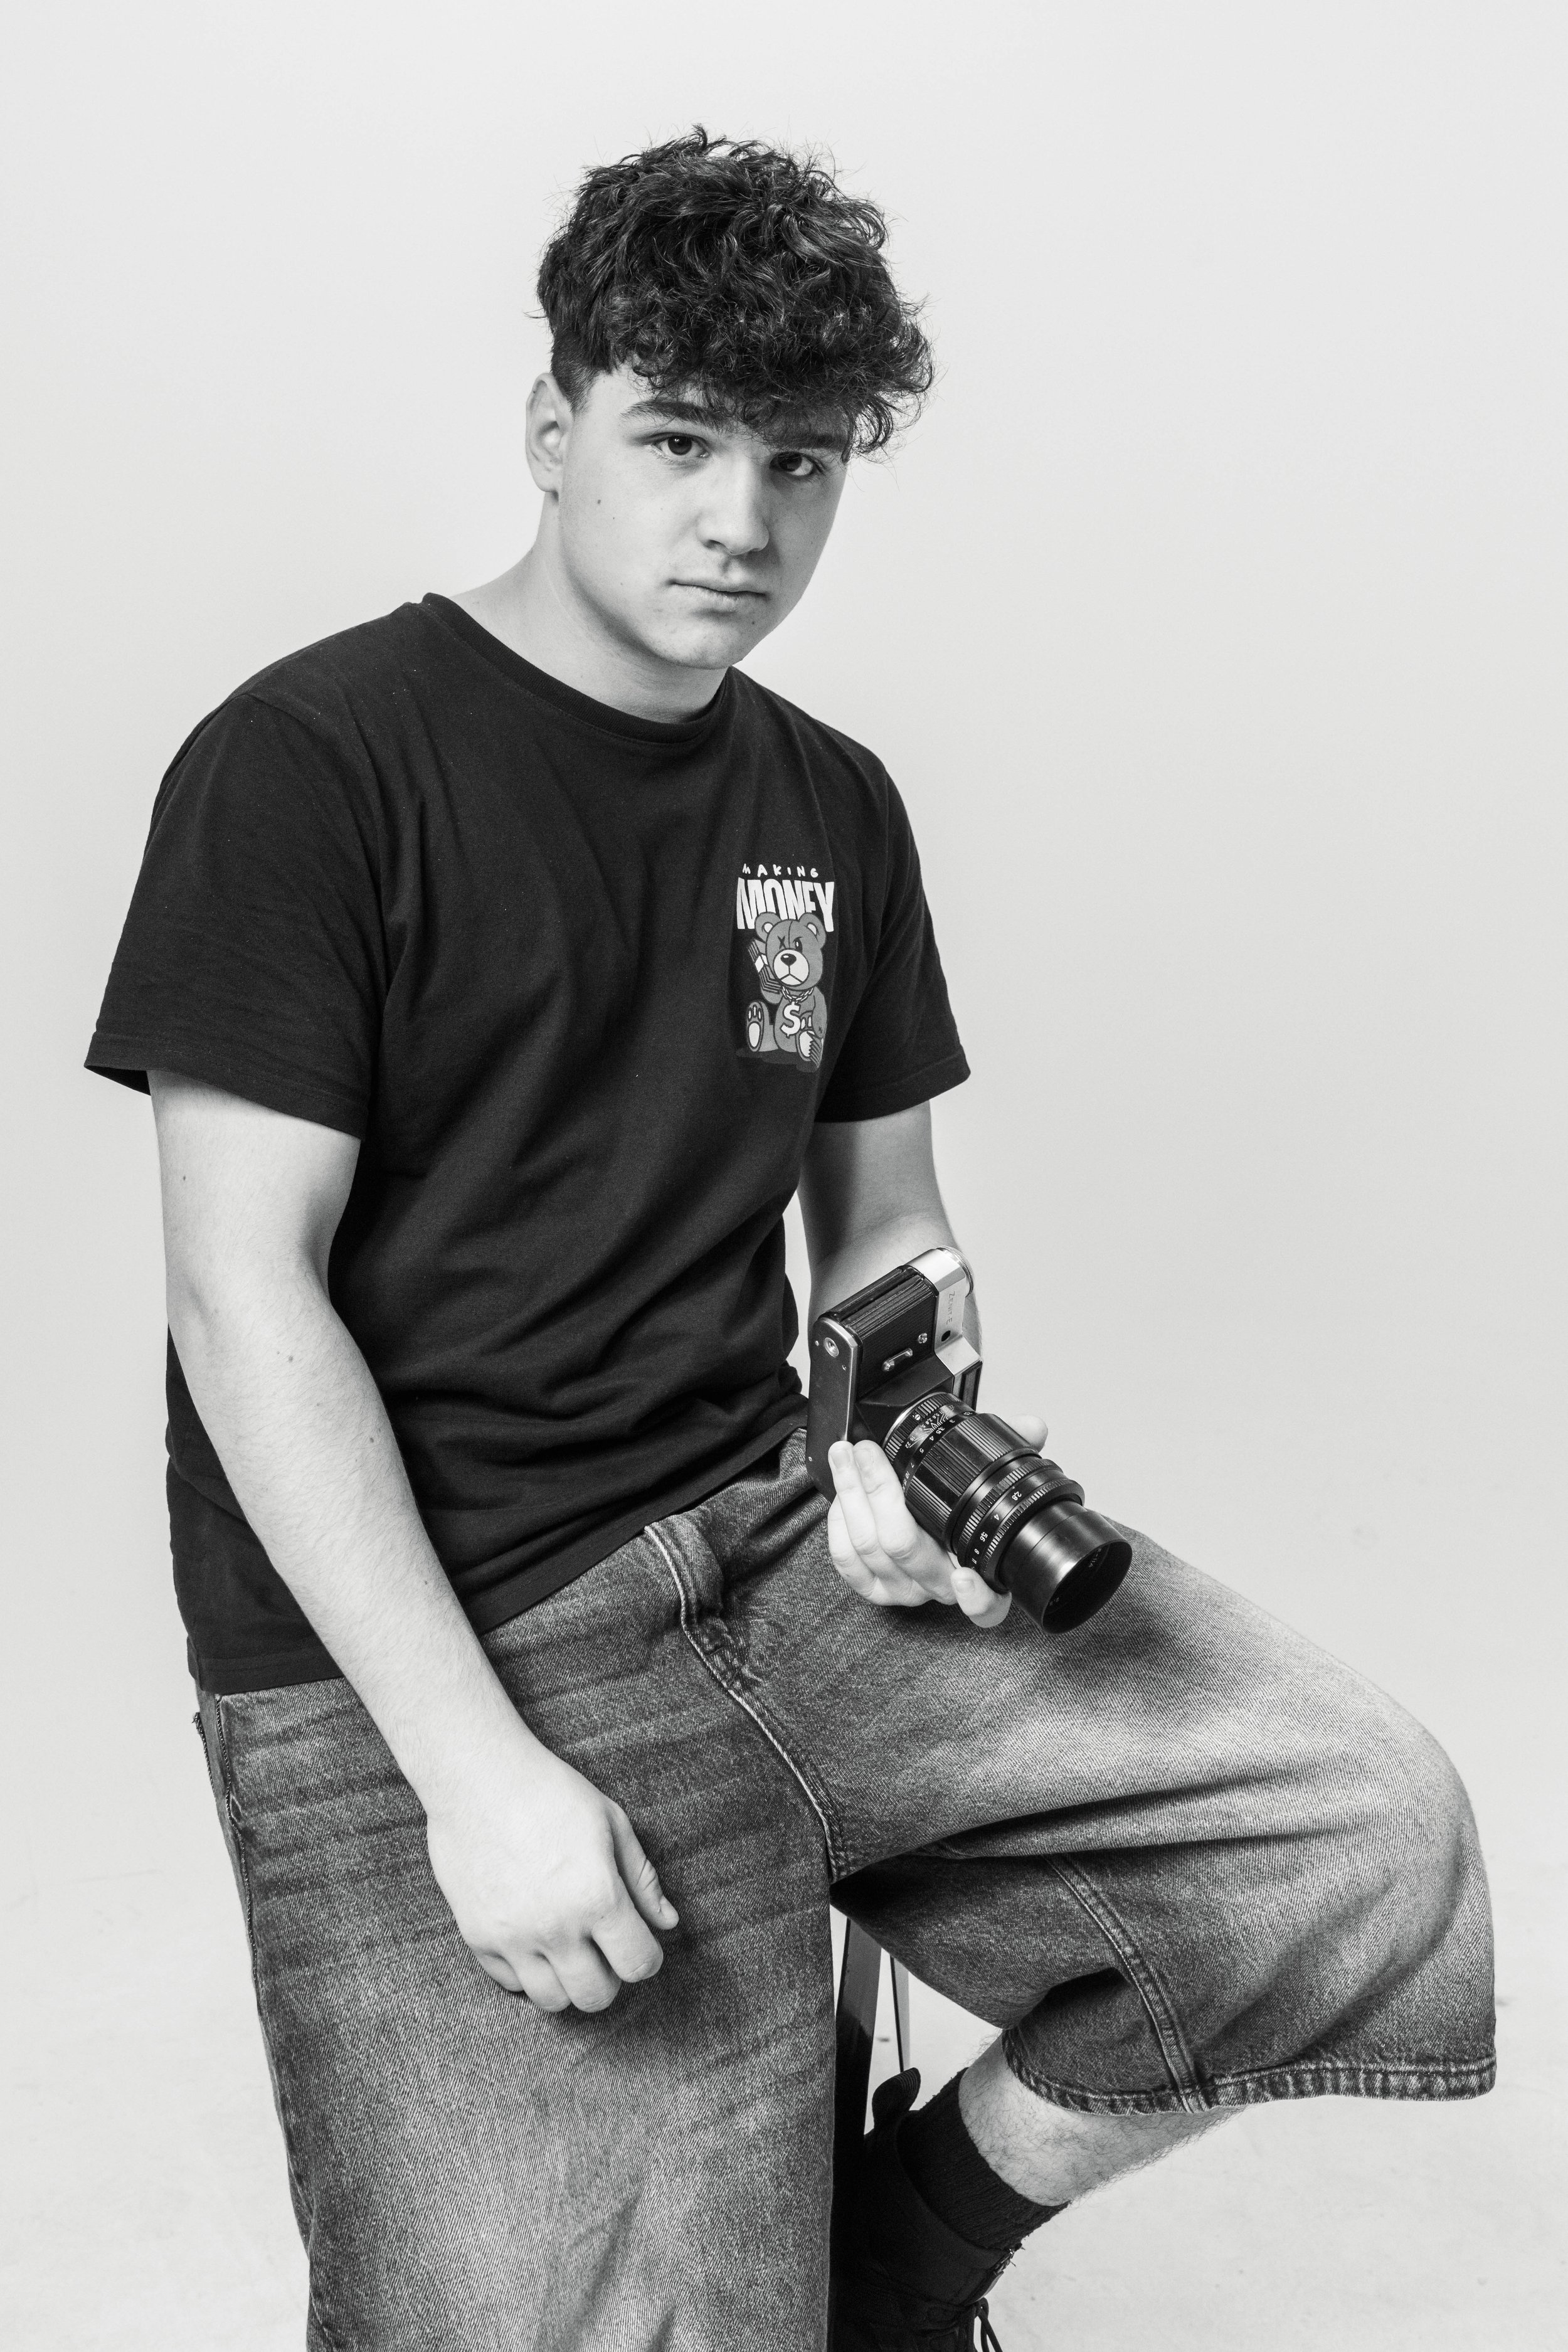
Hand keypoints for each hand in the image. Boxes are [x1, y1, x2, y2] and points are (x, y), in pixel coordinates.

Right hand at [425, 1733, 678, 2012]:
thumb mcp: (612, 1823)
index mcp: (597, 1897)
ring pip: (552, 2001)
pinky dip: (527, 1971)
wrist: (478, 1777)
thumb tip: (667, 1923)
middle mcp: (555, 1927)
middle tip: (604, 1947)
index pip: (638, 1964)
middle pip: (596, 1996)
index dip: (646, 1957)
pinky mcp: (477, 1937)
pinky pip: (511, 1983)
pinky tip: (534, 1938)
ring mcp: (511, 1937)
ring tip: (569, 1947)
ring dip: (568, 1981)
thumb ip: (642, 1880)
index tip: (639, 1943)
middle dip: (610, 1976)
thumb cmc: (551, 1792)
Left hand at [826, 1416, 1049, 1631]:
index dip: (977, 1597)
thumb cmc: (955, 1504)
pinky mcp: (870, 1587)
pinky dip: (840, 1519)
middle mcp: (940, 1586)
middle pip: (906, 1548)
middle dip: (879, 1490)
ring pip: (870, 1546)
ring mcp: (903, 1589)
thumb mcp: (984, 1476)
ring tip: (849, 1454)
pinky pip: (847, 1559)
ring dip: (853, 1492)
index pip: (987, 1606)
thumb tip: (1032, 1426)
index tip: (965, 1574)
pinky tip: (843, 1491)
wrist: (920, 1519)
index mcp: (979, 1570)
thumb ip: (1008, 1451)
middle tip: (868, 1452)